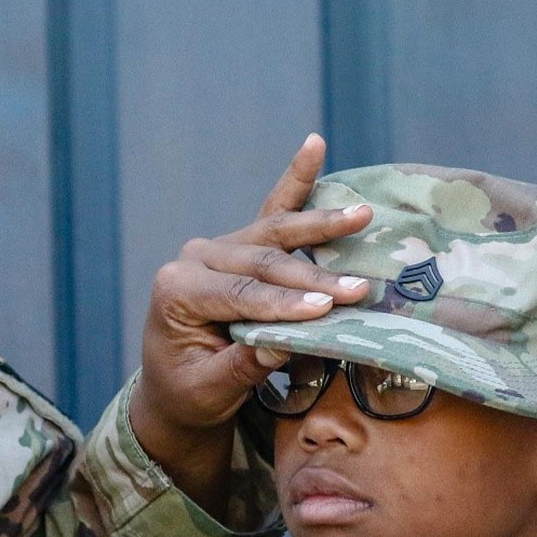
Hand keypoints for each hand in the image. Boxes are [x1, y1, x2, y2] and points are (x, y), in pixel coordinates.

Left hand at [127, 134, 370, 510]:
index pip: (239, 294)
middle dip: (313, 278)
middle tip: (359, 290)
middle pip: (263, 263)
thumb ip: (242, 366)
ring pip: (274, 233)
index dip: (284, 303)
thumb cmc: (189, 392)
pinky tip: (314, 145)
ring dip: (321, 224)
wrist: (174, 387)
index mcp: (177, 290)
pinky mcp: (240, 245)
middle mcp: (195, 258)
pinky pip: (272, 210)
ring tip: (363, 214)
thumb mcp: (208, 390)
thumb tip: (286, 344)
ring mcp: (218, 246)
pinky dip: (297, 180)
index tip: (327, 310)